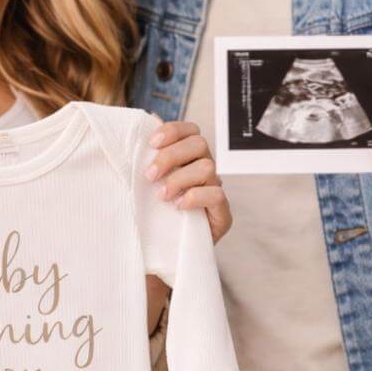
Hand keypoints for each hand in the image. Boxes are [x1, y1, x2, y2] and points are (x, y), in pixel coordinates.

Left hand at [146, 118, 232, 243]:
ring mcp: (216, 190)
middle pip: (199, 144)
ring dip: (179, 179)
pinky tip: (178, 206)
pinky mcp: (222, 214)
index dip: (173, 131)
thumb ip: (151, 154)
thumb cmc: (157, 212)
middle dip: (171, 156)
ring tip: (161, 196)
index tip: (151, 143)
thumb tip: (149, 118)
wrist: (166, 252)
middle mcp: (206, 169)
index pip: (191, 130)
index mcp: (190, 158)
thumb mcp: (149, 182)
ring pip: (206, 167)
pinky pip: (217, 194)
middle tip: (149, 175)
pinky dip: (194, 197)